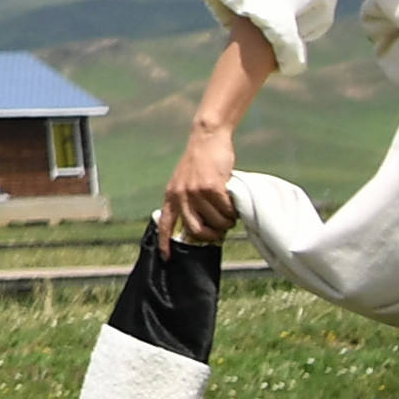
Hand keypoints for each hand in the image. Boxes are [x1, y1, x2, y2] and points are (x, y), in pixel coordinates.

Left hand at [159, 119, 238, 246]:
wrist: (206, 139)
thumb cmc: (200, 163)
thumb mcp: (185, 183)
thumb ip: (188, 201)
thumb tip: (202, 226)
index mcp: (171, 196)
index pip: (165, 224)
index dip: (165, 243)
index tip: (168, 258)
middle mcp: (180, 195)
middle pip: (195, 230)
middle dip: (210, 236)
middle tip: (220, 232)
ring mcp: (195, 191)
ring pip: (214, 221)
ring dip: (226, 223)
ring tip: (229, 216)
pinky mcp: (210, 186)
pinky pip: (225, 209)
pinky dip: (232, 211)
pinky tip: (233, 206)